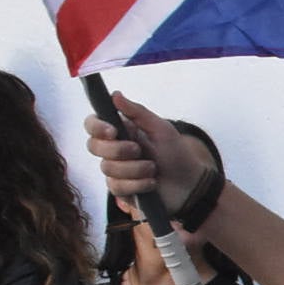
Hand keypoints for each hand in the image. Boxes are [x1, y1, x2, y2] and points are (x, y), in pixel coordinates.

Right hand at [83, 92, 212, 212]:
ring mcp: (115, 171)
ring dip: (135, 168)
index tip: (113, 131)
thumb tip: (115, 94)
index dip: (96, 127)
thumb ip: (138, 112)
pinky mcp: (120, 190)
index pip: (92, 125)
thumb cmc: (176, 153)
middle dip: (118, 150)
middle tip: (139, 151)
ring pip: (107, 168)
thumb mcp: (161, 129)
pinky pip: (117, 187)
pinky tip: (152, 183)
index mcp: (120, 131)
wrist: (191, 184)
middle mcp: (113, 150)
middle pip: (94, 146)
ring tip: (153, 169)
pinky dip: (138, 184)